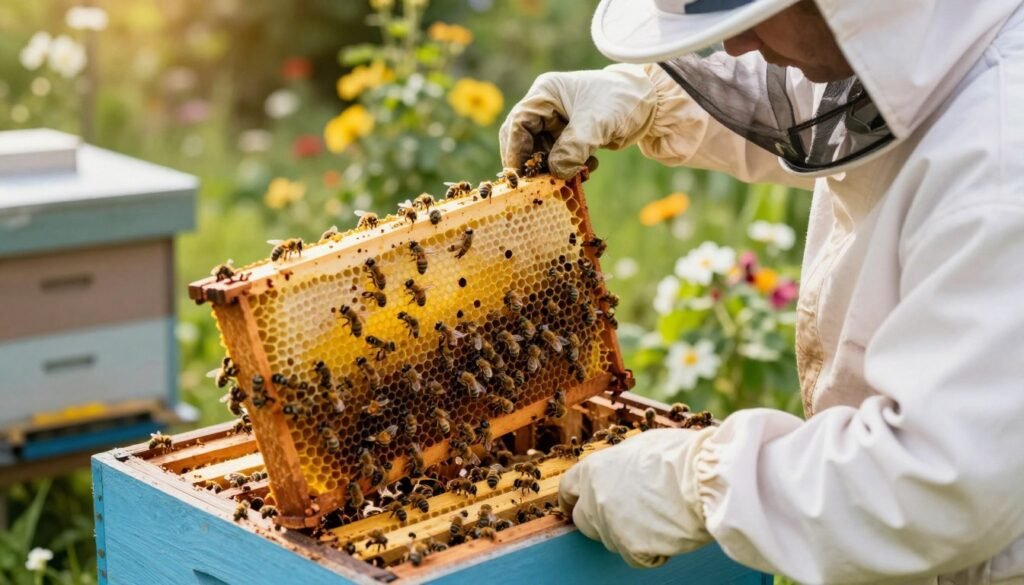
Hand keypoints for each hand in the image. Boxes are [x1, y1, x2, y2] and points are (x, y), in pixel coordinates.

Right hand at [499, 65, 658, 178]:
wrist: (649, 104)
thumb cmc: (621, 102)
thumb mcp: (596, 123)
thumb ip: (573, 147)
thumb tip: (556, 172)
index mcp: (546, 93)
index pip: (519, 123)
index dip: (516, 150)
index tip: (520, 176)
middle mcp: (546, 106)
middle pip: (524, 139)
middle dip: (531, 163)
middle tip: (538, 185)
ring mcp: (557, 122)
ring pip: (541, 152)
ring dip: (553, 169)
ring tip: (572, 178)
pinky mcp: (569, 136)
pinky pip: (558, 158)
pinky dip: (567, 168)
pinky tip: (586, 170)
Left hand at [559, 427, 716, 567]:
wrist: (704, 478)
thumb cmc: (680, 455)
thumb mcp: (642, 446)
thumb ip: (620, 464)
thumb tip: (622, 471)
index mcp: (594, 469)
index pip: (568, 490)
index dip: (572, 500)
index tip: (574, 506)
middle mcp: (595, 498)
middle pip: (584, 521)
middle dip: (601, 522)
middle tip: (630, 516)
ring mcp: (610, 524)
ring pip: (611, 541)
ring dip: (630, 536)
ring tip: (660, 517)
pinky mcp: (629, 548)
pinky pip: (637, 558)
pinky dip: (652, 552)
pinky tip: (669, 532)